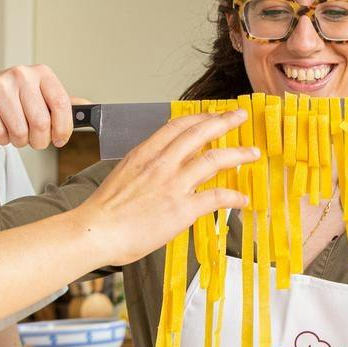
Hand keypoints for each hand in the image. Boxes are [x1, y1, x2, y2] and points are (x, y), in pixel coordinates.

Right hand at [0, 65, 82, 149]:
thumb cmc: (14, 96)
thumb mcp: (40, 94)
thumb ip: (63, 103)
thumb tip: (89, 107)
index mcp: (41, 73)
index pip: (61, 104)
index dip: (63, 128)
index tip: (60, 140)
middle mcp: (21, 75)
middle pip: (41, 123)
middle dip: (39, 141)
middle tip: (34, 140)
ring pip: (20, 131)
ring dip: (20, 141)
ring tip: (15, 132)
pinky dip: (2, 139)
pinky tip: (0, 128)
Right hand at [74, 111, 254, 265]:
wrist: (95, 231)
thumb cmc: (103, 212)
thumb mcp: (123, 176)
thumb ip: (144, 169)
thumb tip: (157, 171)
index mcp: (144, 153)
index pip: (177, 125)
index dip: (199, 117)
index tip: (211, 115)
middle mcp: (161, 163)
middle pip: (200, 133)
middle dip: (224, 121)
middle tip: (239, 116)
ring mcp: (173, 184)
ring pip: (213, 159)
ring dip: (237, 154)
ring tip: (252, 153)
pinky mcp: (182, 209)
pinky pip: (216, 197)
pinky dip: (233, 196)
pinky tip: (241, 198)